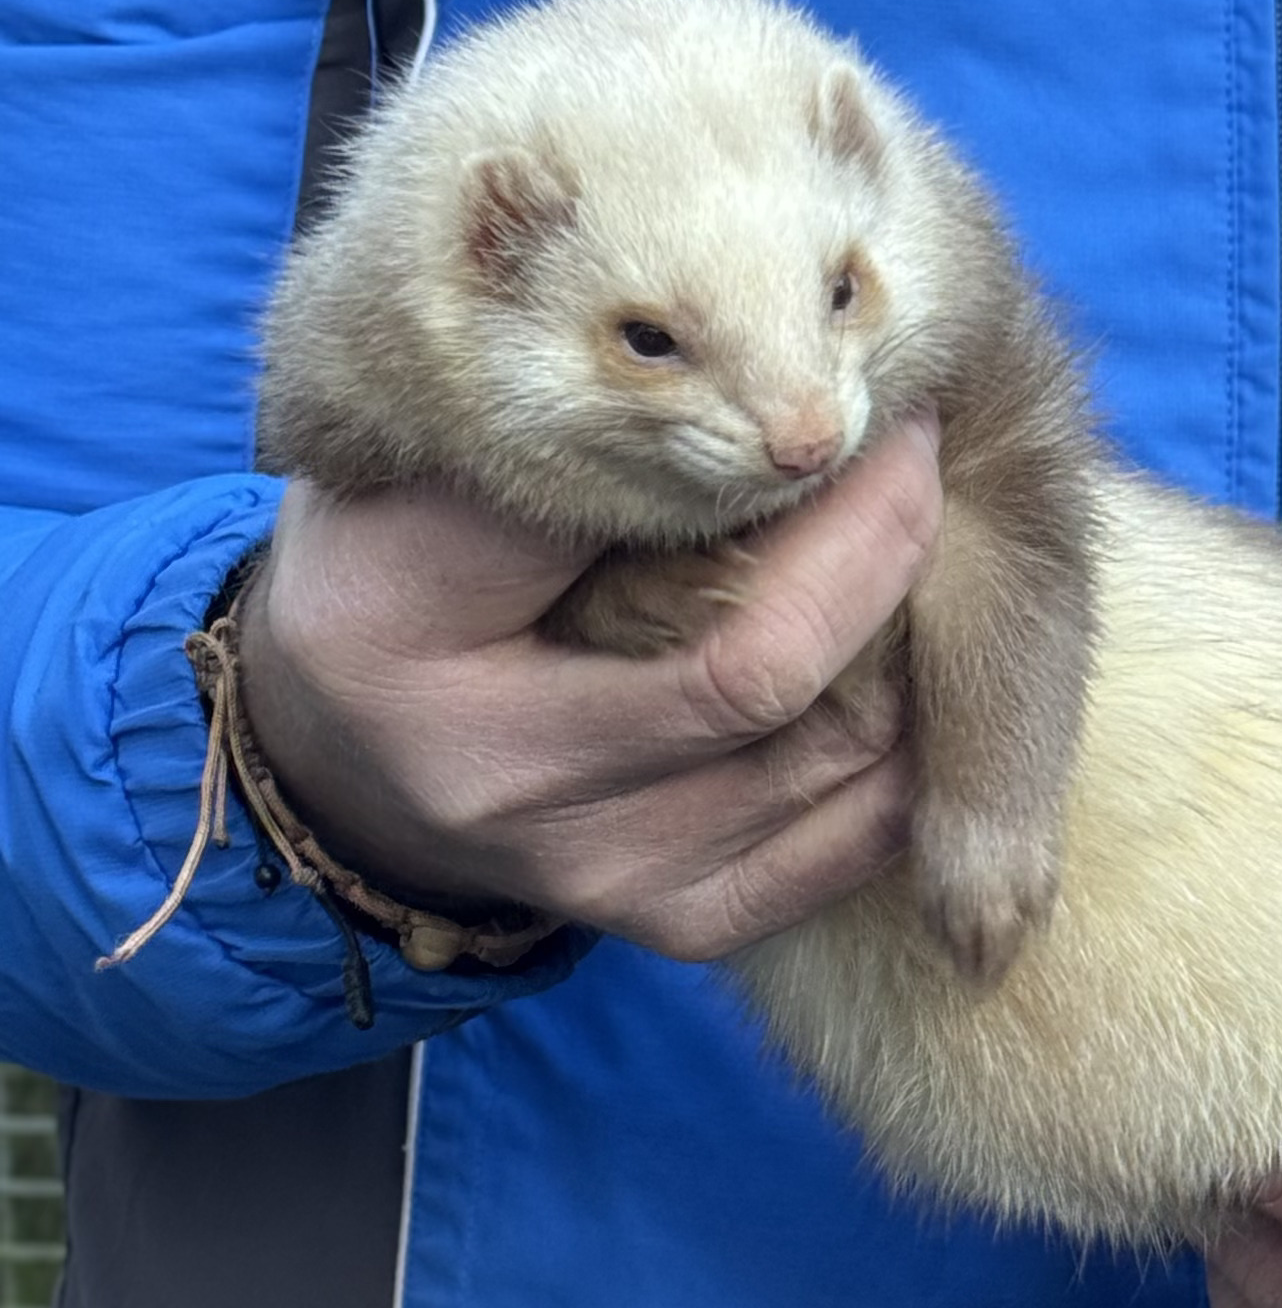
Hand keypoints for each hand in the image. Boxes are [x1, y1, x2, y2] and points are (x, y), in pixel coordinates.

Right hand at [236, 426, 941, 958]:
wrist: (339, 755)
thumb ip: (554, 449)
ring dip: (910, 637)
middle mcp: (523, 804)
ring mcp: (612, 884)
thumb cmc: (386, 577)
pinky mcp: (680, 921)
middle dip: (879, 545)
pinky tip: (914, 657)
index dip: (793, 482)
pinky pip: (852, 844)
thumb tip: (741, 394)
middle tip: (913, 446)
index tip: (853, 385)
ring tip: (916, 529)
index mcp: (430, 667)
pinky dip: (912, 745)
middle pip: (766, 675)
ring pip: (838, 761)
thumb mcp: (411, 482)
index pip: (637, 565)